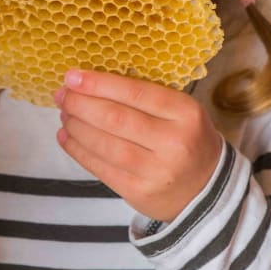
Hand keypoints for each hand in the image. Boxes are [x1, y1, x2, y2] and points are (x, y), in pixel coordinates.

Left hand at [54, 69, 222, 221]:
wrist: (208, 191)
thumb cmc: (187, 140)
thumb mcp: (180, 112)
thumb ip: (145, 98)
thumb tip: (92, 83)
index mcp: (185, 113)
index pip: (135, 92)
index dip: (98, 83)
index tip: (72, 77)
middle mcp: (172, 142)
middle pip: (115, 118)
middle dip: (81, 104)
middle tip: (62, 95)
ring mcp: (155, 171)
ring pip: (104, 144)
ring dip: (76, 126)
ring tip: (64, 114)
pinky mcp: (138, 192)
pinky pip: (100, 168)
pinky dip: (78, 150)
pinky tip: (67, 137)